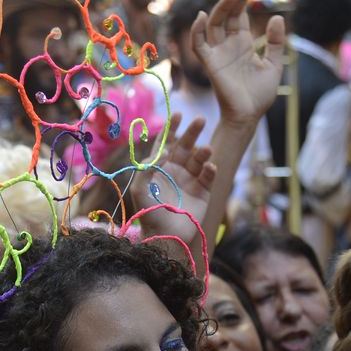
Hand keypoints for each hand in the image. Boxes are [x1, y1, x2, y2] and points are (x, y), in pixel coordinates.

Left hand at [131, 113, 214, 244]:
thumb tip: (161, 151)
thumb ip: (146, 168)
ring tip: (206, 150)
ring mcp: (191, 180)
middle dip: (192, 132)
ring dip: (203, 152)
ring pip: (199, 159)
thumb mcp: (140, 188)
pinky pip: (208, 176)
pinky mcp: (204, 192)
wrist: (165, 236)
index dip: (172, 128)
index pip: (166, 143)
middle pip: (186, 145)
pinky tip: (210, 167)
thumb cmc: (149, 212)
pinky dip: (210, 170)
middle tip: (200, 120)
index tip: (178, 114)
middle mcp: (176, 170)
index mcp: (160, 167)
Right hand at [192, 0, 284, 125]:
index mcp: (242, 43)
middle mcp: (228, 45)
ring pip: (213, 24)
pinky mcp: (210, 64)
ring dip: (220, 7)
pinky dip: (197, 30)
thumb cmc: (259, 95)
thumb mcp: (274, 65)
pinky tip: (202, 16)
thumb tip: (277, 17)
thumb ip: (275, 42)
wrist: (249, 116)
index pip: (239, 14)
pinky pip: (199, 44)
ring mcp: (218, 53)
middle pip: (226, 14)